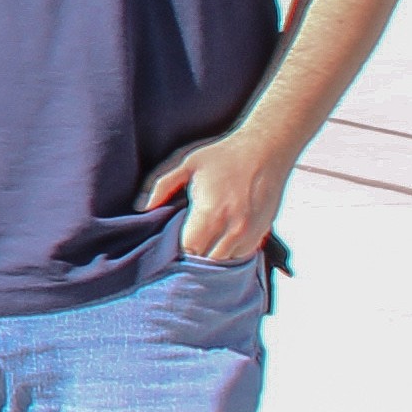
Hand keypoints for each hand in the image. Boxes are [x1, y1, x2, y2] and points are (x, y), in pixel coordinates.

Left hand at [140, 128, 293, 265]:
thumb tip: (144, 208)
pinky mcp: (263, 233)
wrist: (267, 149)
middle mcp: (234, 230)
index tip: (170, 243)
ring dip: (212, 258)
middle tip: (183, 245)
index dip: (177, 250)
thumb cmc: (224, 156)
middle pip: (207, 262)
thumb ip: (163, 187)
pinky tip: (219, 240)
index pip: (189, 250)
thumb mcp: (188, 165)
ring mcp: (251, 233)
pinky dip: (229, 254)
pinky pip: (242, 256)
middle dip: (193, 258)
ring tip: (201, 244)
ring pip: (226, 263)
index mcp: (211, 214)